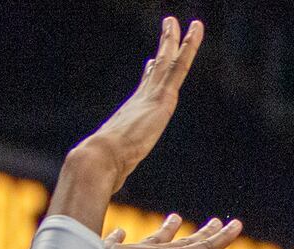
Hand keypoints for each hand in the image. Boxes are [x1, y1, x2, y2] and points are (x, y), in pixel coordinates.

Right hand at [71, 17, 203, 192]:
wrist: (98, 159)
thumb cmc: (101, 169)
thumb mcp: (113, 168)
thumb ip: (112, 172)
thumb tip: (102, 184)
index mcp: (133, 114)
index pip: (145, 88)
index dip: (150, 72)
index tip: (151, 61)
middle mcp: (141, 100)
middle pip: (156, 67)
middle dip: (163, 46)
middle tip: (168, 26)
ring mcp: (151, 96)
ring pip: (167, 60)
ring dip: (173, 38)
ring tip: (177, 20)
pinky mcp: (161, 98)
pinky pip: (178, 65)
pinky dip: (188, 46)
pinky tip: (195, 30)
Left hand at [97, 214, 243, 248]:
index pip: (204, 248)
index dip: (222, 238)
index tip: (236, 224)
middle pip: (184, 242)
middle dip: (203, 233)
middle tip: (215, 221)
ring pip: (155, 239)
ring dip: (167, 229)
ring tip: (174, 218)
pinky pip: (118, 243)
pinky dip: (120, 237)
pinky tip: (120, 231)